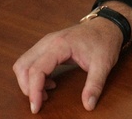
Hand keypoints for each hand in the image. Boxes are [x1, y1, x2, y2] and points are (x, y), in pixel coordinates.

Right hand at [13, 1, 131, 113]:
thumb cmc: (105, 41)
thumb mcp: (103, 64)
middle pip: (23, 66)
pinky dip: (34, 75)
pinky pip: (32, 61)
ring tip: (46, 92)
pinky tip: (49, 83)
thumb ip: (95, 85)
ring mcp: (47, 42)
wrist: (108, 25)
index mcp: (60, 45)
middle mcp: (48, 41)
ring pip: (24, 63)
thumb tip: (89, 105)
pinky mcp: (48, 45)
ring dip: (28, 81)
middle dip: (27, 87)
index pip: (36, 70)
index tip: (36, 107)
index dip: (33, 90)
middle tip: (40, 101)